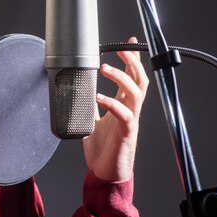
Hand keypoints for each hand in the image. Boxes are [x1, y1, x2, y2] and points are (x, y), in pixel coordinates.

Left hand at [82, 37, 148, 181]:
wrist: (104, 174)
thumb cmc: (102, 149)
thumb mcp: (92, 120)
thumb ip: (89, 105)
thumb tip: (77, 90)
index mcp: (123, 106)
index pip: (133, 78)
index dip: (132, 60)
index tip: (127, 43)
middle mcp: (130, 111)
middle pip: (139, 80)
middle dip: (132, 61)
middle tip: (120, 48)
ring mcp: (130, 121)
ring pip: (136, 93)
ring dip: (121, 78)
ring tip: (104, 67)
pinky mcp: (126, 133)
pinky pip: (124, 114)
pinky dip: (111, 103)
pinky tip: (98, 96)